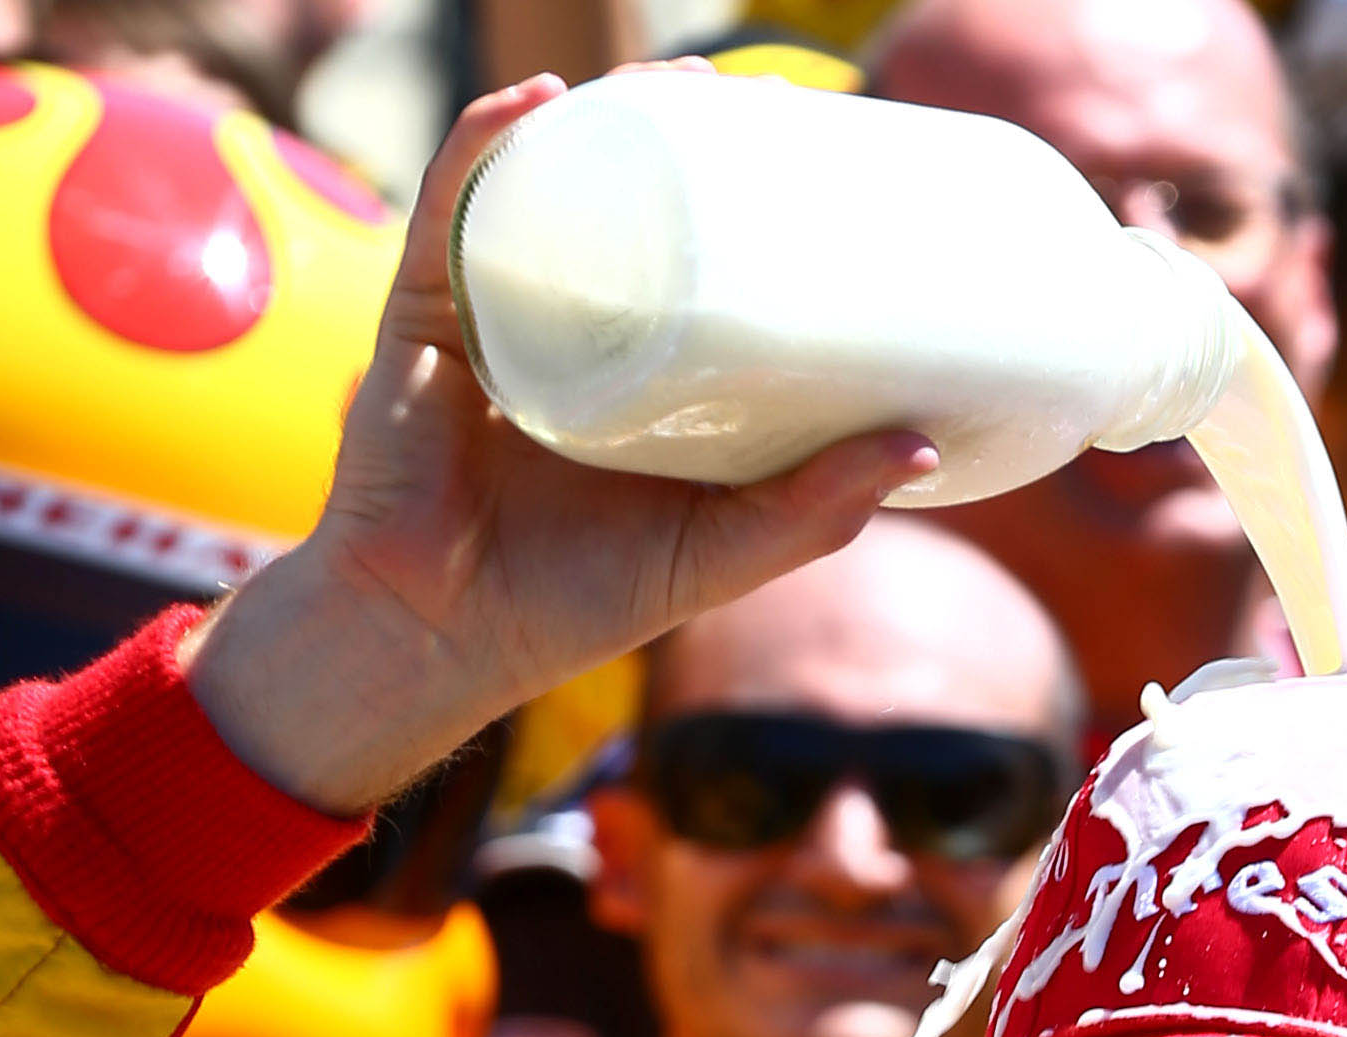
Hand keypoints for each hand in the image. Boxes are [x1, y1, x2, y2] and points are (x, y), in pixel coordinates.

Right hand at [191, 71, 938, 815]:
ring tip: (671, 86)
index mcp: (638, 375)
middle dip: (684, 135)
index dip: (746, 199)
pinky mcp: (423, 317)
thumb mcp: (719, 553)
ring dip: (602, 118)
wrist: (438, 639)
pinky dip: (484, 147)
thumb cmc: (573, 605)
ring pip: (547, 188)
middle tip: (755, 101)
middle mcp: (569, 329)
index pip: (695, 261)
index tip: (811, 151)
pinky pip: (451, 211)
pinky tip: (536, 106)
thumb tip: (923, 443)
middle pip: (627, 205)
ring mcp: (494, 313)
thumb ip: (814, 511)